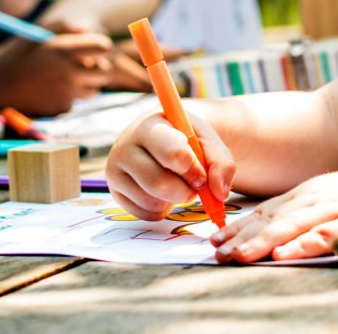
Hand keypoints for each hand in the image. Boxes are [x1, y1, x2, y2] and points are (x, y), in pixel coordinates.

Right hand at [0, 28, 113, 114]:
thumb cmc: (17, 55)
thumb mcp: (37, 33)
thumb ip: (65, 26)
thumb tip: (90, 27)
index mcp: (63, 49)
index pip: (103, 47)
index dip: (103, 47)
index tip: (96, 49)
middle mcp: (67, 72)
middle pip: (105, 72)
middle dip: (100, 68)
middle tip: (88, 66)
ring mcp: (65, 93)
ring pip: (94, 90)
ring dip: (86, 84)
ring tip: (64, 78)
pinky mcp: (60, 108)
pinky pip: (76, 102)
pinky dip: (68, 97)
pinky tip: (49, 90)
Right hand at [106, 111, 235, 220]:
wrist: (164, 141)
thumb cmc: (187, 140)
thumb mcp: (209, 142)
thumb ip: (222, 164)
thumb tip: (219, 193)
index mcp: (150, 125)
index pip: (172, 152)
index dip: (193, 169)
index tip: (201, 174)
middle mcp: (125, 145)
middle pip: (158, 183)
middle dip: (185, 191)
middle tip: (194, 185)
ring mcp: (115, 169)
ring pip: (151, 201)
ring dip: (174, 200)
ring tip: (177, 184)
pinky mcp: (115, 192)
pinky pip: (145, 213)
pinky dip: (162, 210)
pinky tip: (163, 193)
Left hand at [209, 170, 337, 262]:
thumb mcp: (321, 195)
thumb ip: (294, 209)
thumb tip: (261, 227)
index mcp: (303, 193)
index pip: (263, 211)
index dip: (237, 227)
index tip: (213, 241)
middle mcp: (312, 199)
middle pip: (271, 220)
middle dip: (241, 237)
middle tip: (217, 253)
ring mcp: (332, 209)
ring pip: (291, 226)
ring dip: (263, 242)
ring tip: (240, 257)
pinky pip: (325, 235)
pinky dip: (304, 245)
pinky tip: (286, 254)